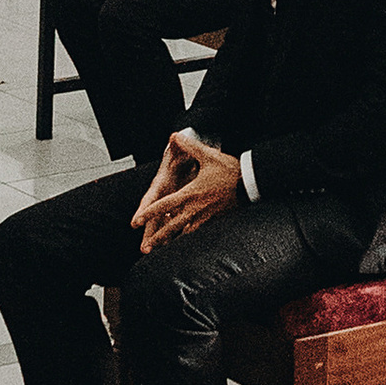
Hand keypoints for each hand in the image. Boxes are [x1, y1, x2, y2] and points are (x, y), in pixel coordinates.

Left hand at [131, 130, 241, 250]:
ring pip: (184, 233)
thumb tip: (175, 136)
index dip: (148, 213)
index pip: (164, 206)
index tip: (136, 222)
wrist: (249, 184)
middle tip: (146, 246)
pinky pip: (197, 231)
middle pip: (171, 227)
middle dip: (158, 237)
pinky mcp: (214, 219)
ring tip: (163, 248)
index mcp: (190, 194)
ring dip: (172, 240)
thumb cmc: (229, 171)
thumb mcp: (208, 156)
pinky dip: (187, 236)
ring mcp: (205, 216)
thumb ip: (189, 146)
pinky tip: (184, 237)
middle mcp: (195, 208)